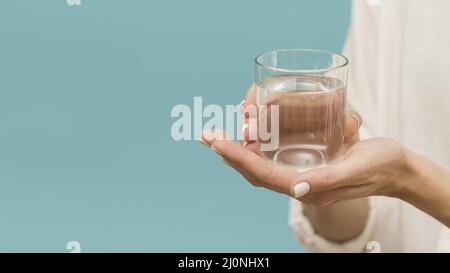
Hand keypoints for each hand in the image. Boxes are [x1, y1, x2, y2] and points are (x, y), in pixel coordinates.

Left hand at [199, 86, 409, 205]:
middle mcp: (298, 182)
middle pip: (254, 170)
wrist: (396, 169)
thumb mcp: (356, 170)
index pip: (262, 173)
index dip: (238, 158)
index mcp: (307, 187)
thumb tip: (295, 189)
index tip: (217, 141)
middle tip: (207, 135)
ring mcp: (300, 174)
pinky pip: (272, 157)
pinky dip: (254, 147)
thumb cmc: (379, 166)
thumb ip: (327, 180)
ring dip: (237, 150)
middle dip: (228, 153)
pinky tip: (246, 136)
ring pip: (259, 164)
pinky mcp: (306, 164)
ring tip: (218, 135)